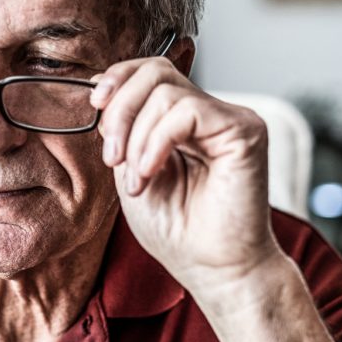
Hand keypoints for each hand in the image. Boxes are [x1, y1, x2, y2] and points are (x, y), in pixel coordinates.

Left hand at [90, 56, 284, 310]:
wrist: (214, 270)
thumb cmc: (178, 231)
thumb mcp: (132, 170)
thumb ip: (124, 130)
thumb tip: (100, 89)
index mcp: (184, 120)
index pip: (151, 71)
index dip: (118, 78)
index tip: (95, 107)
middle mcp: (210, 113)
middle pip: (155, 72)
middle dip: (120, 110)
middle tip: (111, 156)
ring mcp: (230, 119)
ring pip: (167, 92)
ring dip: (137, 138)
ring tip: (136, 180)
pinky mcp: (245, 130)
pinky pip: (187, 112)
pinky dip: (157, 142)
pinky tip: (150, 174)